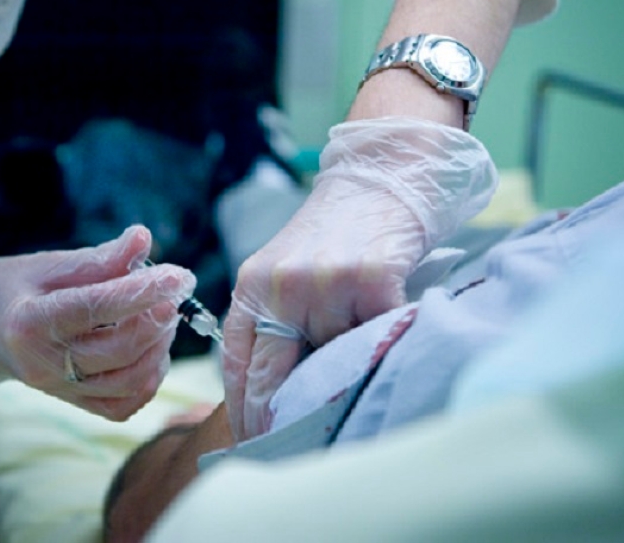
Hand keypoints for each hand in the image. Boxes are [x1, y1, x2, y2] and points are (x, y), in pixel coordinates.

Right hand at [0, 225, 195, 419]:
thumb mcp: (49, 264)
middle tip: (173, 291)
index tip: (179, 274)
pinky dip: (149, 378)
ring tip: (162, 315)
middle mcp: (43, 364)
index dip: (143, 291)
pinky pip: (124, 404)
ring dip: (158, 347)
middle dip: (157, 318)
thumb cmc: (14, 288)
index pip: (96, 308)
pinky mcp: (74, 403)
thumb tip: (144, 238)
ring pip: (128, 381)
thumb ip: (99, 258)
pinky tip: (152, 349)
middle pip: (119, 350)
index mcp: (30, 323)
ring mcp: (59, 390)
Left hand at [222, 116, 496, 440]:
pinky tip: (385, 353)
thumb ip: (276, 323)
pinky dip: (382, 351)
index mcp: (253, 286)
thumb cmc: (335, 232)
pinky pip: (377, 339)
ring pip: (333, 362)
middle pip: (273, 377)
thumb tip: (277, 397)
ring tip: (348, 392)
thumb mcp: (286, 272)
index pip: (238, 364)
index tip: (251, 443)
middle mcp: (281, 285)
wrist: (381, 174)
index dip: (244, 411)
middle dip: (279, 419)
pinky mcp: (372, 279)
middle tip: (286, 450)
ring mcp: (325, 282)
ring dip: (342, 381)